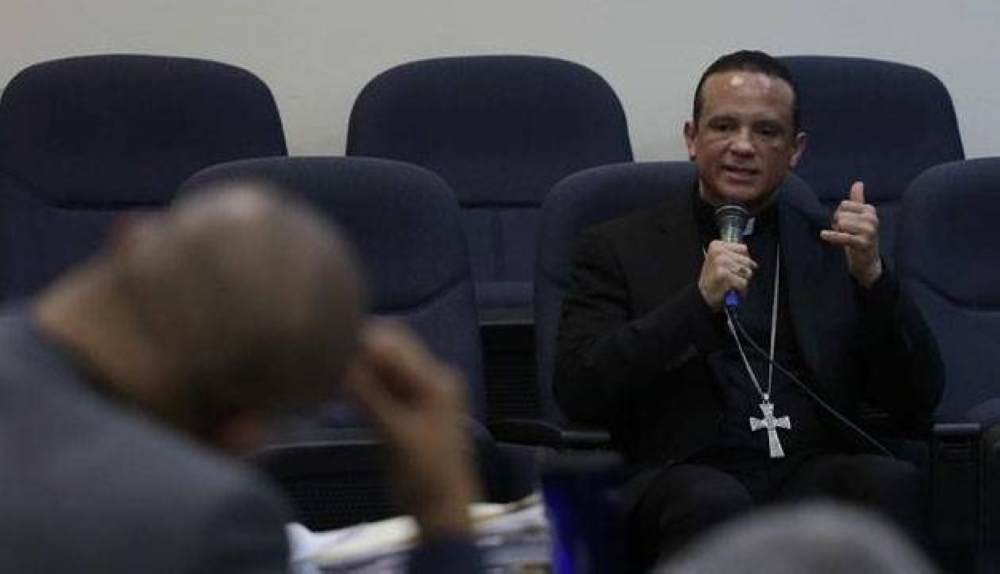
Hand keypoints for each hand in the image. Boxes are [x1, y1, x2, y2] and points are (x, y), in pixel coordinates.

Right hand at [343, 319, 478, 538]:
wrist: (442, 508)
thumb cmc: (423, 475)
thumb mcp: (394, 435)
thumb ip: (369, 396)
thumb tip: (340, 364)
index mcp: (436, 380)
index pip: (395, 345)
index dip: (362, 342)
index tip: (329, 349)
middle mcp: (434, 377)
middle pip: (392, 350)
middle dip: (361, 352)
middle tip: (327, 363)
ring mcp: (424, 391)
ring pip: (386, 366)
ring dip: (361, 367)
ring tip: (331, 375)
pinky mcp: (412, 406)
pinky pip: (386, 383)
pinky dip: (366, 383)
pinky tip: (344, 389)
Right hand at [698, 240, 757, 309]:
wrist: (704, 295)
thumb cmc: (714, 279)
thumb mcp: (721, 261)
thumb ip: (736, 256)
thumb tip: (753, 262)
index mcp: (716, 246)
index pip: (744, 249)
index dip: (743, 261)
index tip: (734, 268)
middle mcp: (718, 251)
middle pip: (747, 261)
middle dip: (744, 272)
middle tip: (732, 278)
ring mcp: (720, 262)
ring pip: (747, 272)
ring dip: (742, 280)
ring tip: (731, 283)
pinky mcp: (724, 274)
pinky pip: (743, 282)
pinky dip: (740, 288)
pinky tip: (731, 289)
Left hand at [820, 181, 882, 287]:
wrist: (867, 261)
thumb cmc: (860, 237)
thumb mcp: (860, 217)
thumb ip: (857, 201)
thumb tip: (858, 183)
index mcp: (870, 210)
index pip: (844, 205)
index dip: (838, 215)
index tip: (843, 224)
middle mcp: (872, 219)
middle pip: (841, 214)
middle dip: (837, 224)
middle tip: (844, 233)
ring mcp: (869, 231)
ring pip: (841, 223)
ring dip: (837, 232)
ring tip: (845, 238)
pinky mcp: (863, 243)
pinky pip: (843, 236)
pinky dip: (832, 236)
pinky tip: (824, 235)